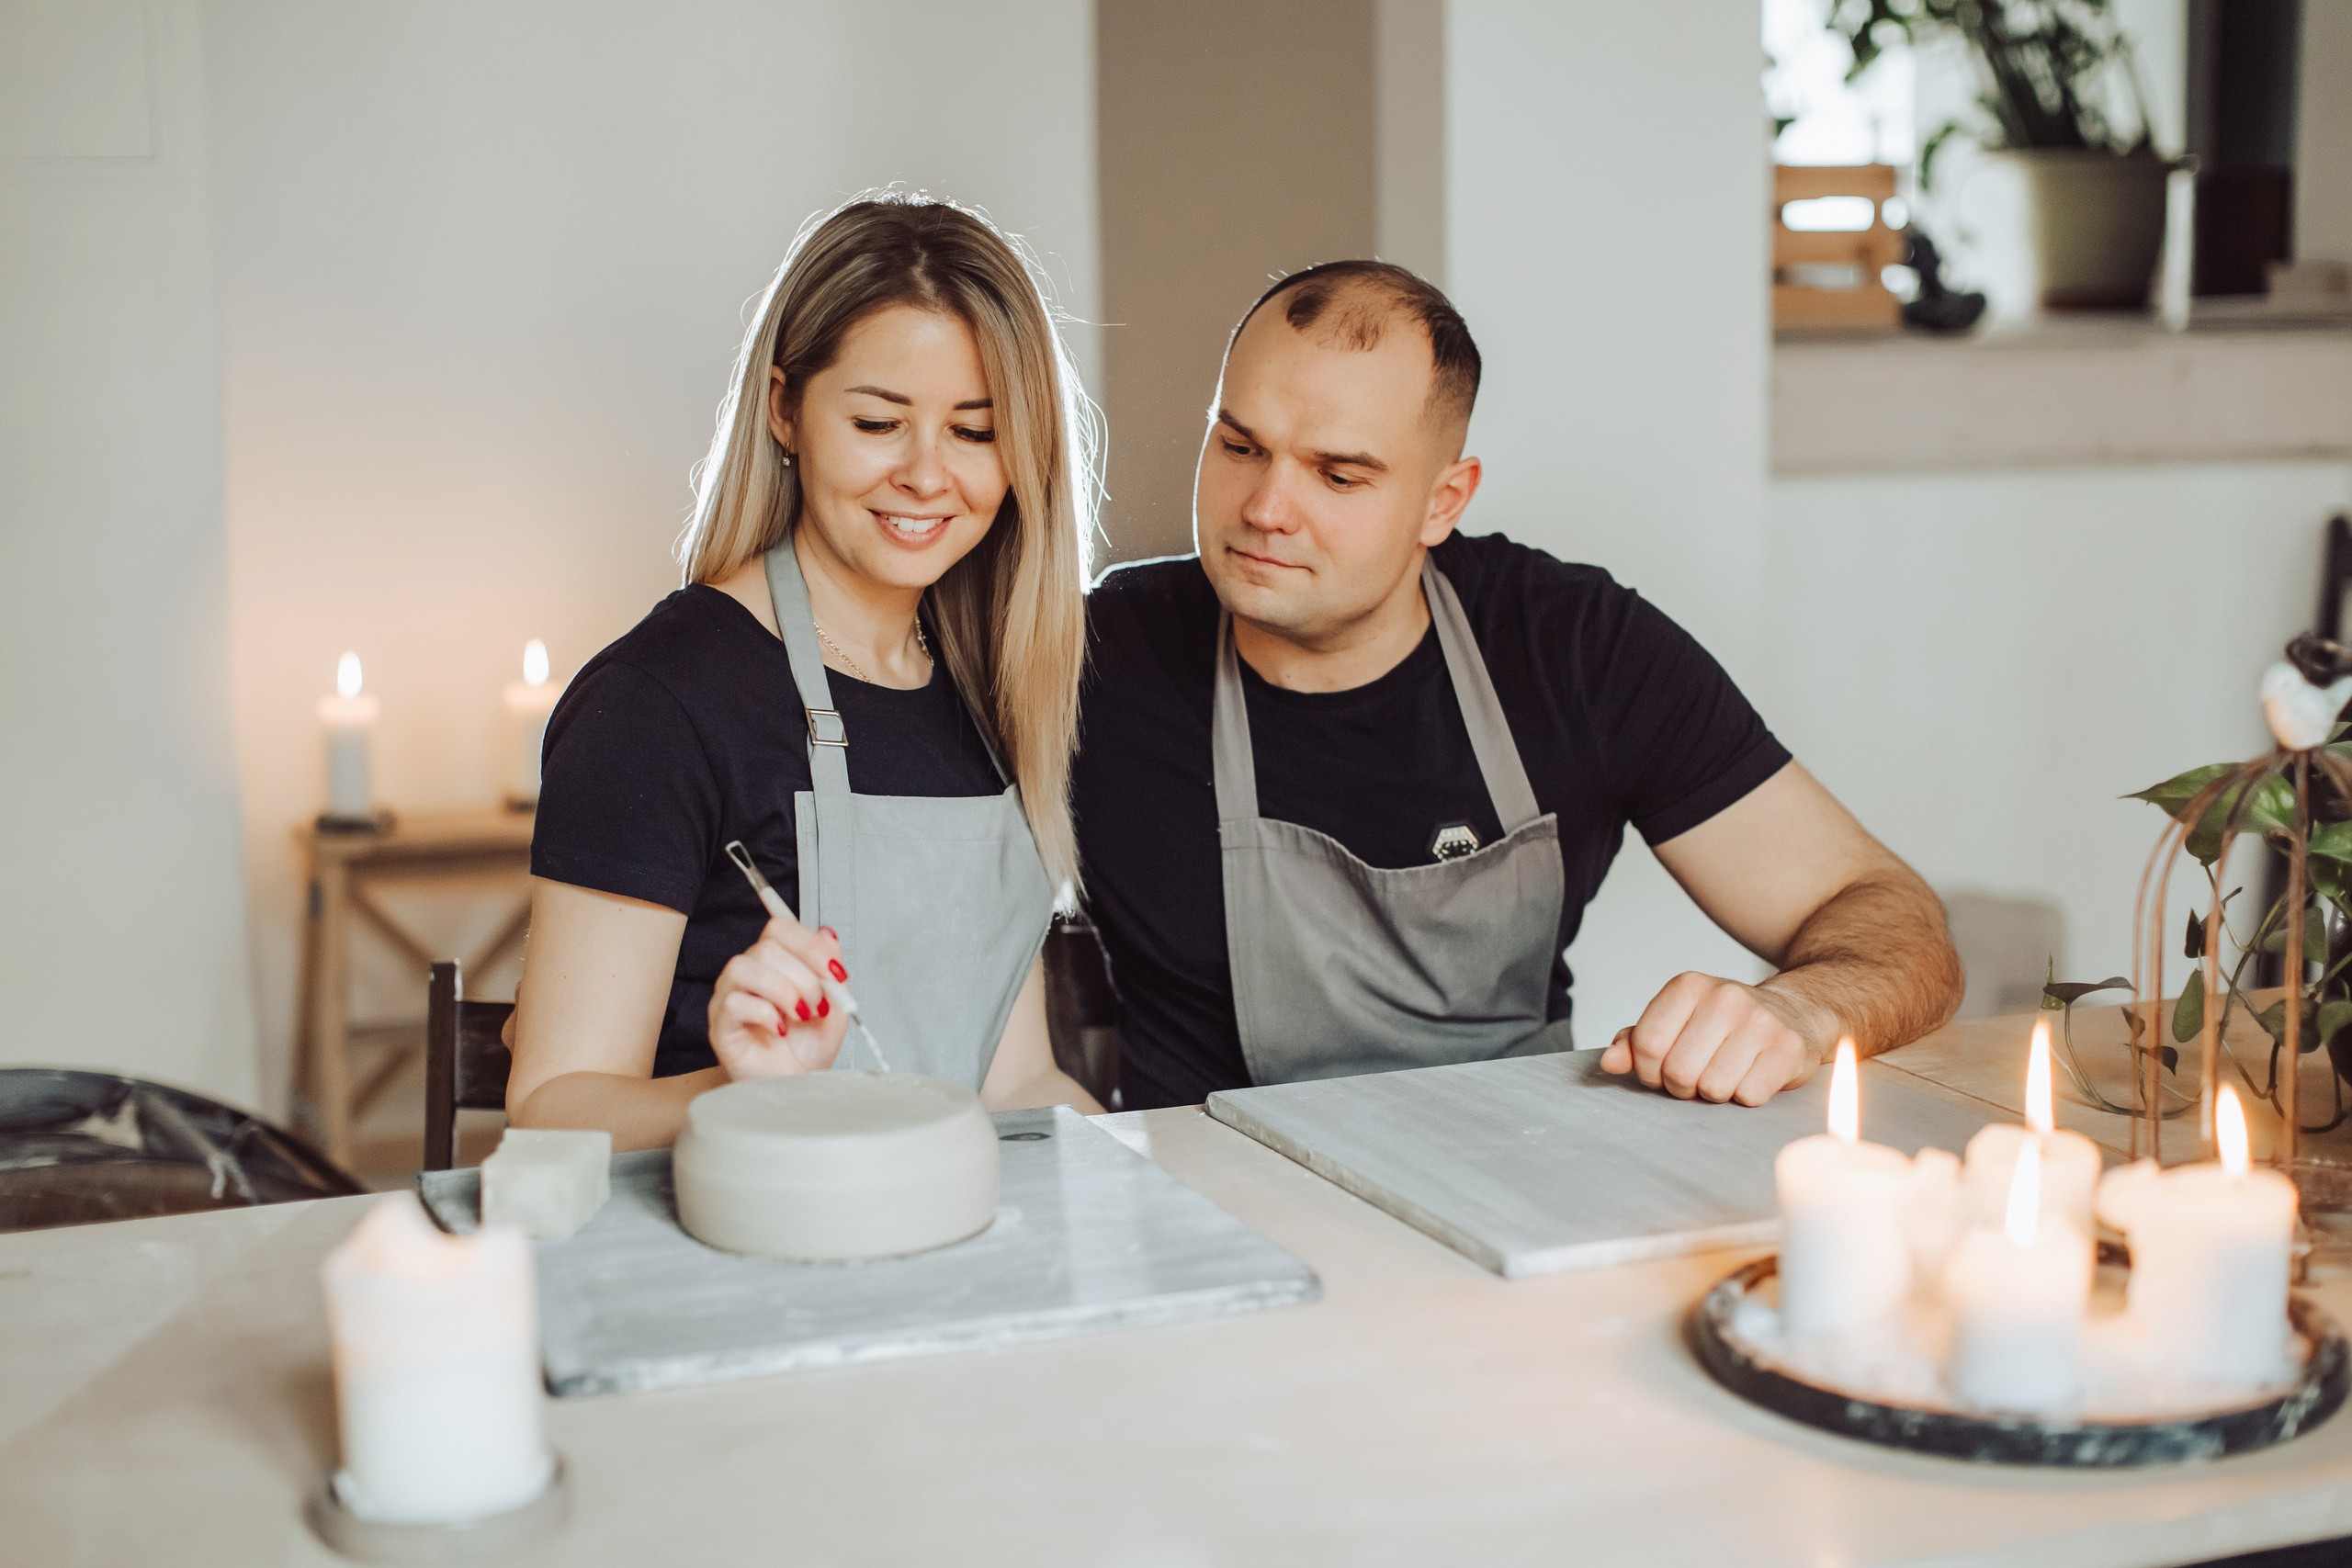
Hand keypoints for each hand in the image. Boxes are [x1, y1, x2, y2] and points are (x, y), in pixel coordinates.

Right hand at [706, 911, 850, 1079]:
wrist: (798, 1086)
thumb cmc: (808, 1048)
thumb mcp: (835, 1006)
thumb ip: (832, 971)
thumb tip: (828, 934)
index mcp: (777, 963)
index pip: (780, 927)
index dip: (809, 944)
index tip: (834, 972)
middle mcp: (750, 974)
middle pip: (766, 947)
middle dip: (803, 976)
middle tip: (817, 1005)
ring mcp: (730, 996)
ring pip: (743, 967)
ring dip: (782, 991)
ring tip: (800, 1015)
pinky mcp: (721, 1023)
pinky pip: (734, 1001)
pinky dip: (765, 1013)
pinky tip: (779, 1028)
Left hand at [1597, 972, 1830, 1105]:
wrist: (1796, 1013)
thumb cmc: (1725, 1025)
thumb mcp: (1677, 1022)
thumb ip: (1637, 1041)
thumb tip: (1609, 1063)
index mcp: (1688, 986)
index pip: (1646, 1045)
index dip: (1649, 1071)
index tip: (1663, 1070)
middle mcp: (1724, 997)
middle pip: (1677, 1071)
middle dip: (1683, 1086)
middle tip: (1698, 1075)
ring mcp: (1759, 1021)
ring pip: (1712, 1088)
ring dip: (1715, 1093)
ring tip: (1727, 1073)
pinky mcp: (1787, 1048)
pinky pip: (1748, 1097)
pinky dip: (1746, 1096)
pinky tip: (1753, 1075)